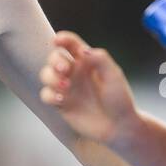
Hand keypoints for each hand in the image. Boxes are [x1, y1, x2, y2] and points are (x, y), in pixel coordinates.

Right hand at [39, 31, 137, 145]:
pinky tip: (61, 99)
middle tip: (65, 69)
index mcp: (87, 61)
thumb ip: (101, 60)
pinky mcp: (61, 104)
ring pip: (46, 75)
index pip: (71, 44)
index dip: (62, 39)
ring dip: (51, 77)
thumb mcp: (114, 76)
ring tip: (65, 86)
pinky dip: (49, 94)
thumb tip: (84, 50)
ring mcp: (67, 88)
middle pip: (54, 58)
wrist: (119, 127)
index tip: (57, 41)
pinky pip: (46, 95)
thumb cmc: (119, 99)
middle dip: (55, 61)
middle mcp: (74, 72)